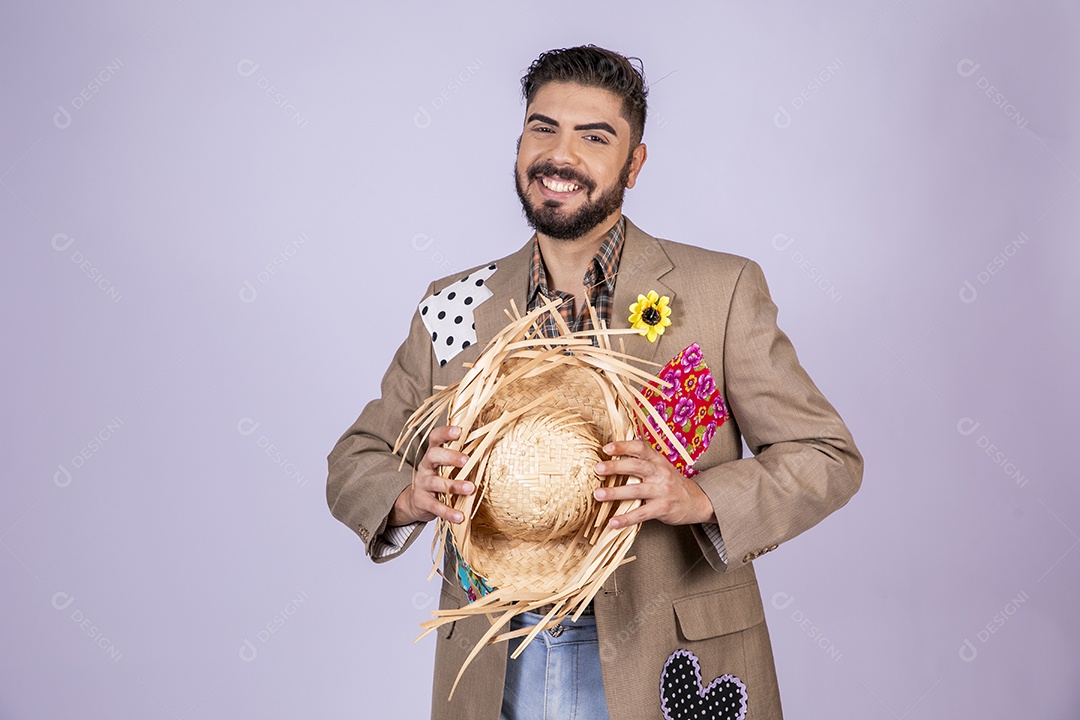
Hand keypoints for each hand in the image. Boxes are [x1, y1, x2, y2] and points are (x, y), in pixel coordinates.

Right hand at [389, 425, 472, 525]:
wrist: (416, 502)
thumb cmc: (439, 478)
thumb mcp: (446, 466)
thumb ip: (461, 457)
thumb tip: (487, 442)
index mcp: (433, 454)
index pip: (435, 438)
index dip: (445, 432)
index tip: (459, 431)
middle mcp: (425, 466)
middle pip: (433, 455)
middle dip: (450, 456)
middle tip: (466, 460)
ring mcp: (422, 483)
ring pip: (436, 482)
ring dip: (454, 485)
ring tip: (470, 488)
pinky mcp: (422, 501)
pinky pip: (436, 507)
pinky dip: (448, 512)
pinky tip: (460, 517)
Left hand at [593, 440, 715, 528]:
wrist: (696, 501)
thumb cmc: (671, 483)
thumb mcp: (661, 467)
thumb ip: (642, 461)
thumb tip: (614, 456)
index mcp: (658, 460)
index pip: (640, 448)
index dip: (623, 446)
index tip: (607, 448)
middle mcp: (660, 473)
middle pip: (636, 466)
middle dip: (615, 467)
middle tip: (597, 469)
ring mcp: (662, 491)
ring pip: (635, 490)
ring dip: (615, 493)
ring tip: (598, 495)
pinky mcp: (662, 508)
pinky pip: (641, 514)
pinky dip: (625, 519)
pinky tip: (612, 522)